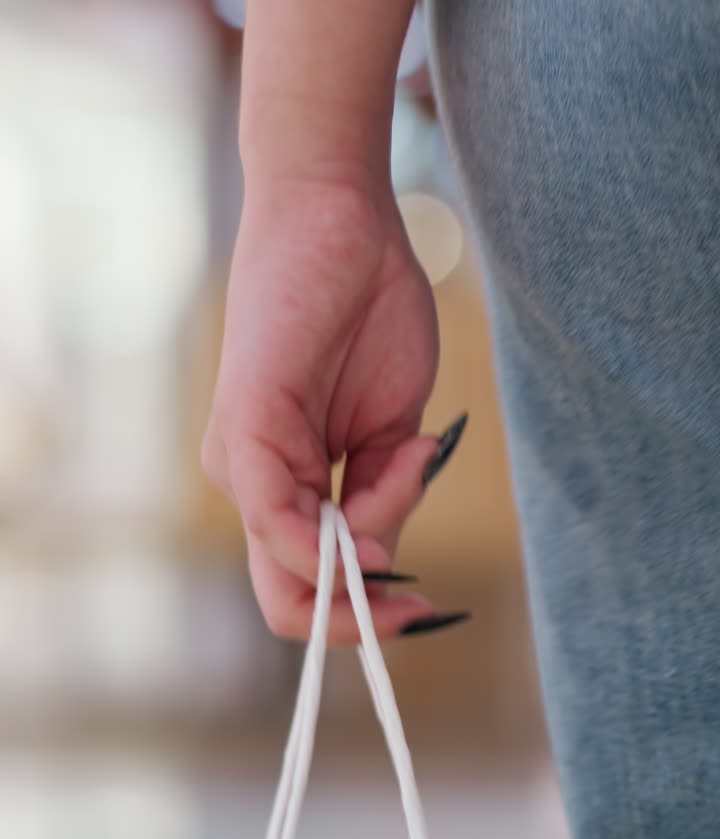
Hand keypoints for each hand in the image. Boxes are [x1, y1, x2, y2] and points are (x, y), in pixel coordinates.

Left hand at [203, 178, 442, 644]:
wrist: (345, 214)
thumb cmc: (369, 310)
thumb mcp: (392, 429)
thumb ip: (382, 497)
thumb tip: (384, 566)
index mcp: (287, 484)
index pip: (304, 588)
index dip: (360, 618)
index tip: (423, 607)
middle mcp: (253, 483)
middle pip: (287, 601)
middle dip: (357, 618)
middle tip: (419, 601)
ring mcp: (240, 461)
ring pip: (294, 564)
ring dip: (373, 538)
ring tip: (413, 454)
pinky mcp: (243, 427)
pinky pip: (276, 518)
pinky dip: (339, 529)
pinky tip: (391, 476)